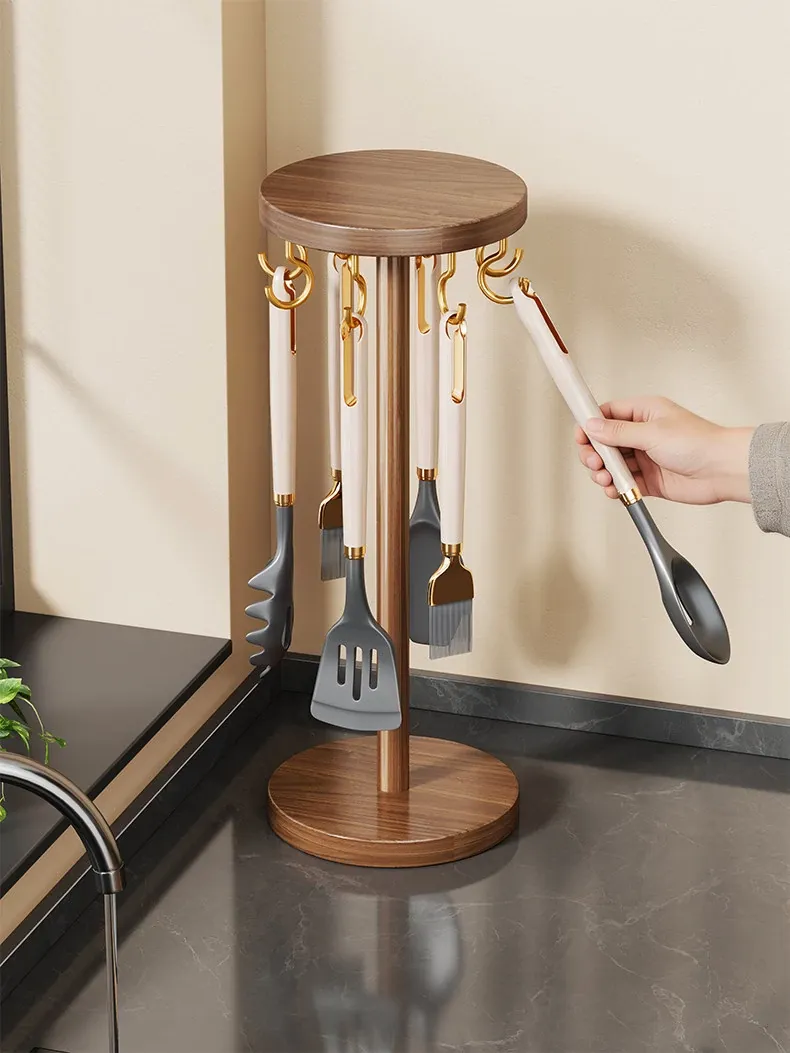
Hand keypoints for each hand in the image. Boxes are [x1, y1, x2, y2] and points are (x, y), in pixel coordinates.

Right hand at [575, 396, 752, 504]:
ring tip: (605, 478)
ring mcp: (645, 458)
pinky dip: (615, 488)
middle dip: (594, 453)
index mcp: (644, 413)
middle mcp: (643, 434)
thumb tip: (592, 425)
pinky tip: (615, 490)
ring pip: (612, 464)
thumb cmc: (699, 443)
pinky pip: (624, 483)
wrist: (722, 470)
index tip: (580, 436)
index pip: (607, 415)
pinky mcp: (649, 480)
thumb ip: (618, 431)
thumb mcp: (652, 432)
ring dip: (603, 472)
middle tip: (594, 462)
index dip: (590, 425)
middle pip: (605, 442)